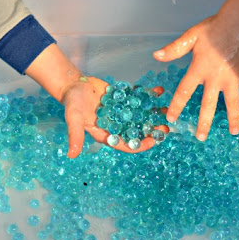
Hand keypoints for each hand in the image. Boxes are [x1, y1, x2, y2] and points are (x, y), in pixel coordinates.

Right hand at [24, 44, 163, 157]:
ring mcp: (123, 113)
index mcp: (108, 134)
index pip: (127, 145)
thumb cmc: (73, 103)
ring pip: (143, 116)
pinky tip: (159, 91)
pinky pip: (140, 100)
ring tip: (167, 110)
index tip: (153, 141)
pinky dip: (149, 95)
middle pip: (139, 132)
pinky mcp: (125, 100)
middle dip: (153, 131)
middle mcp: (118, 126)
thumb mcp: (73, 118)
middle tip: (166, 128)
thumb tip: (71, 155)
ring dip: (155, 114)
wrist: (73, 84)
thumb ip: (74, 134)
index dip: (141, 145)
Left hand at [153, 0, 238, 139]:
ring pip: (232, 103)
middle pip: (208, 104)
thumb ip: (175, 49)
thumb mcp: (191, 36)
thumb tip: (156, 56)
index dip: (177, 106)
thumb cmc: (213, 28)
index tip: (171, 119)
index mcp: (199, 69)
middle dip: (204, 122)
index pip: (184, 91)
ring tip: (234, 132)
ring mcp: (232, 78)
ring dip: (233, 118)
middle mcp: (215, 77)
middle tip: (200, 137)